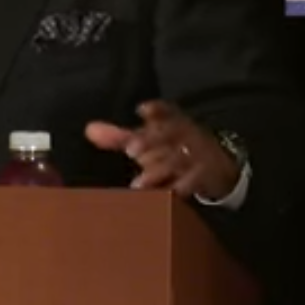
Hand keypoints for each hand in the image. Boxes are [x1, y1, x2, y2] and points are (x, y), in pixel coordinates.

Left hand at [86, 101, 240, 199]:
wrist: (216, 166)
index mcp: (172, 122)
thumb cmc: (173, 149)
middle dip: (150, 142)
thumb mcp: (149, 141)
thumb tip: (89, 130)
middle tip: (131, 151)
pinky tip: (168, 194)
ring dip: (158, 171)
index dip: (156, 110)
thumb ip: (119, 137)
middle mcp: (185, 134)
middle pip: (168, 135)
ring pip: (177, 159)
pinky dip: (182, 187)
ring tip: (138, 185)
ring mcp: (196, 154)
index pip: (166, 111)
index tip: (142, 110)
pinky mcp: (204, 174)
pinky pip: (193, 180)